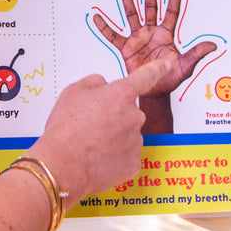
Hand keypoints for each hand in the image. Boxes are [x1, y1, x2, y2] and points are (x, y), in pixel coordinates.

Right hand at [30, 59, 172, 202]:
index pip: (145, 77)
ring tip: (88, 145)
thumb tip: (105, 87)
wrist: (62, 165)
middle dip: (113, 117)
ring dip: (112, 138)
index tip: (167, 64)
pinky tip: (96, 159)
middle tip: (89, 126)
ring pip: (127, 135)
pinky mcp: (133, 164)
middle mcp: (134, 116)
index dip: (158, 68)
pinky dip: (113, 157)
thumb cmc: (65, 128)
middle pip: (128, 112)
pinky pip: (125, 156)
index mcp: (121, 94)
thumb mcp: (74, 91)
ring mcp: (136, 142)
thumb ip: (96, 82)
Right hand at [93, 0, 216, 132]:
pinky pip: (113, 35)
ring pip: (132, 14)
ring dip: (128, 0)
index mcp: (166, 34)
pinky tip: (97, 17)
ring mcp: (138, 38)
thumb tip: (213, 45)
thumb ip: (196, 54)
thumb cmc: (170, 78)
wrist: (154, 91)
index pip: (171, 11)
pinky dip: (104, 27)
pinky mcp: (126, 47)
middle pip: (150, 7)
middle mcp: (151, 32)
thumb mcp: (186, 66)